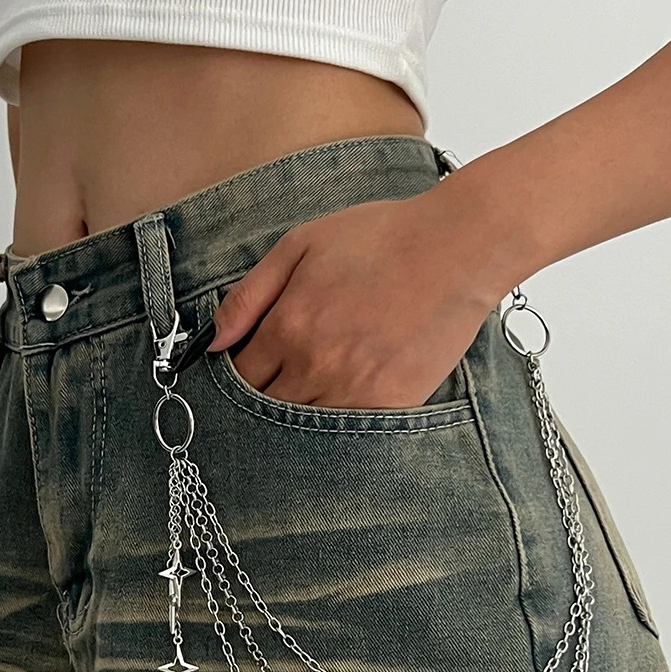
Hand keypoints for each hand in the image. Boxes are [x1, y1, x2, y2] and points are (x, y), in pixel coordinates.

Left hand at [206, 184, 514, 408]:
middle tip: (265, 393)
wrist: (456, 248)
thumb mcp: (300, 245)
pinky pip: (349, 433)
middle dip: (257, 403)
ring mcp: (356, 390)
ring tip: (303, 399)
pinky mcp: (393, 404)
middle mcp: (316, 366)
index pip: (239, 376)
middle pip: (265, 409)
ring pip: (303, 429)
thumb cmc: (379, 238)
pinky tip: (338, 407)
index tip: (244, 371)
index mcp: (288, 327)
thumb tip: (214, 342)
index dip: (234, 376)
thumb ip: (248, 295)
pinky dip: (336, 427)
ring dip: (295, 419)